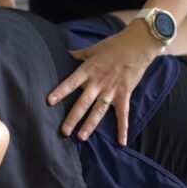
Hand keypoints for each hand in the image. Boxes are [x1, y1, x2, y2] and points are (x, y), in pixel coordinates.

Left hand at [48, 20, 160, 145]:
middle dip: (73, 117)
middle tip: (64, 131)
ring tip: (81, 137)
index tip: (49, 101)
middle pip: (83, 102)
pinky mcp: (124, 94)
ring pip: (99, 110)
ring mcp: (112, 89)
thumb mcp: (93, 48)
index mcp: (88, 69)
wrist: (137, 45)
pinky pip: (123, 114)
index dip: (60, 91)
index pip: (71, 82)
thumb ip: (79, 54)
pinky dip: (123, 128)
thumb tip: (65, 53)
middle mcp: (98, 82)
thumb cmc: (113, 45)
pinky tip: (121, 142)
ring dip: (90, 125)